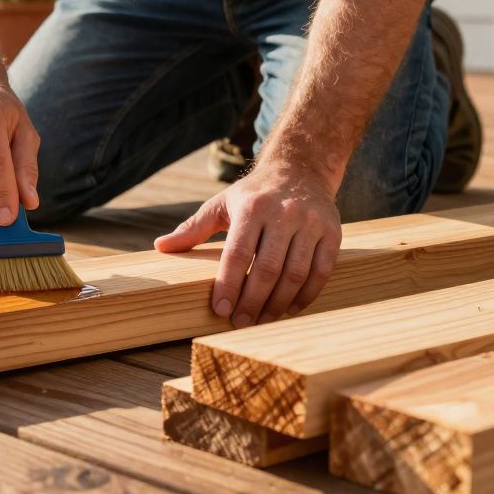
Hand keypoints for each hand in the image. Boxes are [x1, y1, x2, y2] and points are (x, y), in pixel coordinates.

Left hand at [154, 164, 340, 326]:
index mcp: (253, 208)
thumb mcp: (221, 204)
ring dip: (278, 304)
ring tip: (262, 320)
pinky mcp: (333, 233)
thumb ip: (193, 228)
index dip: (228, 285)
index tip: (220, 310)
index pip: (237, 253)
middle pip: (267, 268)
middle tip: (240, 323)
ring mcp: (311, 223)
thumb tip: (160, 247)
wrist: (300, 169)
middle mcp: (284, 213)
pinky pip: (321, 272)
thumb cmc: (254, 194)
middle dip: (252, 302)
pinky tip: (289, 308)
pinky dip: (306, 295)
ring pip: (296, 274)